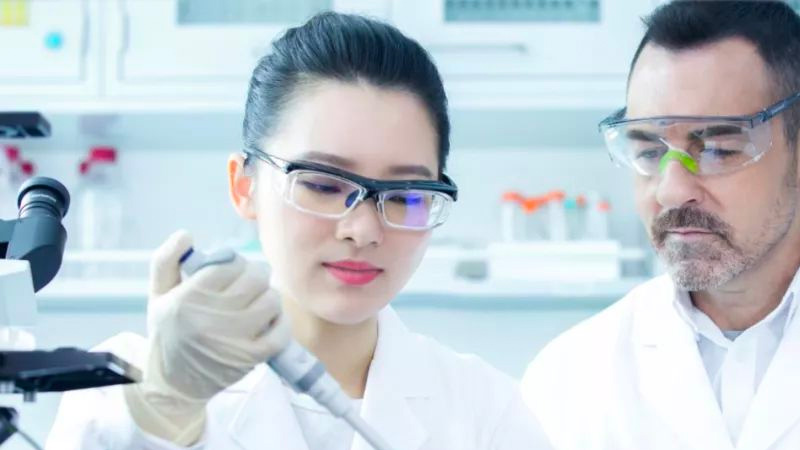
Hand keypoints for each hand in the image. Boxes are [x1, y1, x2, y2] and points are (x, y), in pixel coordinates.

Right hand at [124, 230, 289, 444]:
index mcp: (187, 298)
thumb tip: (186, 234)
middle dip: (254, 277)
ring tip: (256, 304)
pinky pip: (280, 330)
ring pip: (271, 299)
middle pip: (255, 278)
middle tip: (248, 285)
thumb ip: (167, 259)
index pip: (228, 263)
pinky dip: (279, 323)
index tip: (231, 272)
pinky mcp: (251, 358)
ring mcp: (233, 339)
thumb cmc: (168, 333)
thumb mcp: (158, 294)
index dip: (234, 263)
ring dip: (267, 298)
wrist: (173, 385)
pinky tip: (268, 322)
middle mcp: (211, 318)